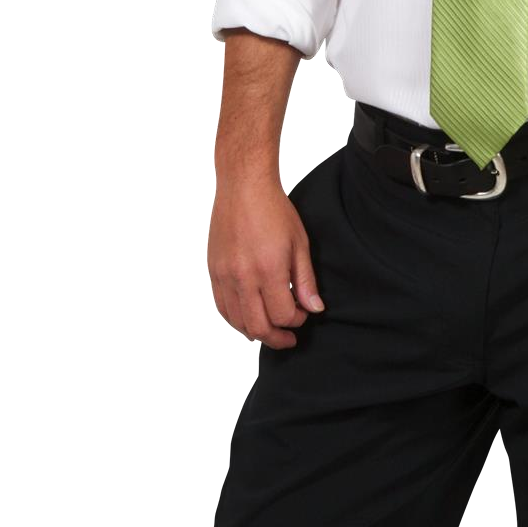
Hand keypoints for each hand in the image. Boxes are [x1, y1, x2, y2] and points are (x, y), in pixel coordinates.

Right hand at [208, 175, 325, 348]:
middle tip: (289, 339)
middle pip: (258, 326)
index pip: (282, 314)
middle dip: (276, 338)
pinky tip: (248, 319)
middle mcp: (243, 276)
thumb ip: (305, 280)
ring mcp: (224, 275)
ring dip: (255, 333)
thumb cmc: (275, 211)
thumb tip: (314, 309)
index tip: (303, 315)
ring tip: (269, 332)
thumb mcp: (299, 243)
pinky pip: (221, 308)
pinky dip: (235, 320)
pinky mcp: (213, 272)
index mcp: (269, 269)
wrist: (243, 187)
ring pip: (237, 322)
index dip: (296, 321)